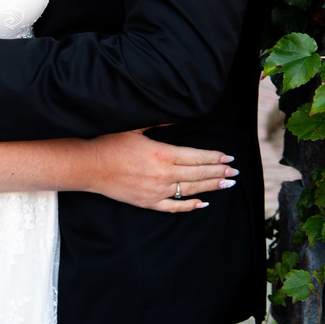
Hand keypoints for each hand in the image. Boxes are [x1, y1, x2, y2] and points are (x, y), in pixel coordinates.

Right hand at [92, 129, 236, 212]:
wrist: (89, 166)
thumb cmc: (110, 143)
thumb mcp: (135, 127)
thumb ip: (160, 123)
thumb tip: (179, 116)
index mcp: (162, 154)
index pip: (196, 156)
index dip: (214, 157)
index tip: (229, 158)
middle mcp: (163, 174)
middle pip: (198, 173)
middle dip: (219, 172)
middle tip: (235, 172)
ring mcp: (156, 191)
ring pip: (191, 190)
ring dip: (211, 187)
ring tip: (227, 184)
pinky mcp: (147, 202)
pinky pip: (174, 207)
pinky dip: (189, 206)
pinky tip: (202, 203)